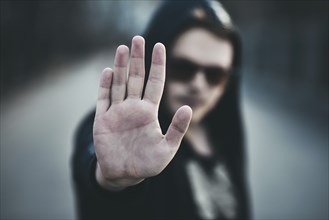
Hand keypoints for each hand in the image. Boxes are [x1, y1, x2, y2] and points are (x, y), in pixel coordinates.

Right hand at [93, 36, 191, 190]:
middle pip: (136, 78)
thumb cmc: (148, 164)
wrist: (125, 175)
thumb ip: (177, 129)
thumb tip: (189, 107)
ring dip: (120, 66)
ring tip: (123, 48)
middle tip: (138, 39)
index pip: (155, 83)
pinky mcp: (103, 120)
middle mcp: (133, 108)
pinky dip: (105, 85)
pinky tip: (108, 71)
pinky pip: (103, 99)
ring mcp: (117, 112)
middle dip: (137, 59)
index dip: (157, 65)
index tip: (160, 46)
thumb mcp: (167, 148)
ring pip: (119, 84)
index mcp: (149, 112)